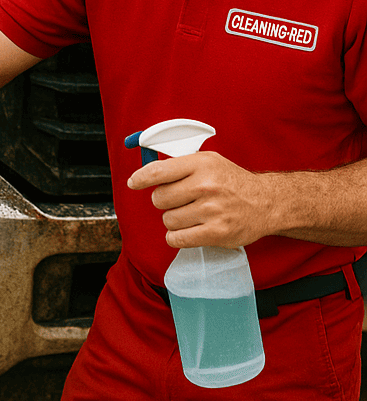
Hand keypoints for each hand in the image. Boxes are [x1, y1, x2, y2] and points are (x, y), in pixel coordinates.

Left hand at [127, 151, 276, 248]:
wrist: (266, 203)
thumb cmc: (232, 182)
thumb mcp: (209, 161)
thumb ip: (180, 165)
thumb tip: (147, 172)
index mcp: (201, 164)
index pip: (159, 171)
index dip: (141, 178)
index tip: (133, 183)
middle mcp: (206, 186)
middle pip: (160, 198)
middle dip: (165, 201)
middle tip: (181, 200)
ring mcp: (212, 210)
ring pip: (168, 220)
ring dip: (174, 219)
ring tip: (191, 214)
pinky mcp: (216, 233)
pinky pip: (177, 238)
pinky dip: (177, 236)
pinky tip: (188, 229)